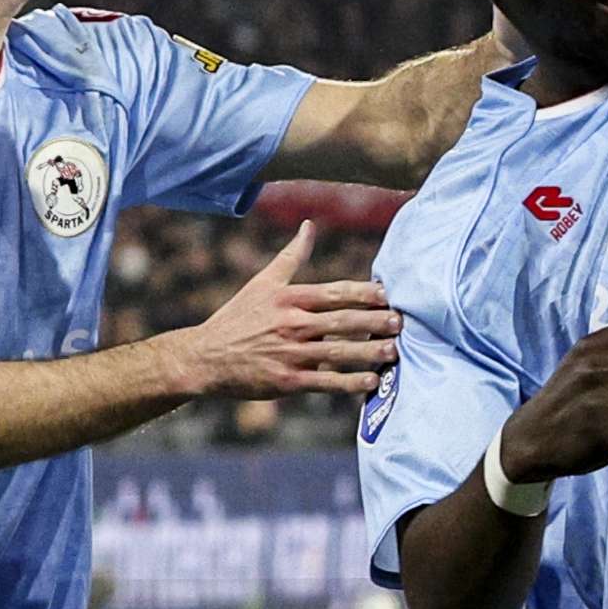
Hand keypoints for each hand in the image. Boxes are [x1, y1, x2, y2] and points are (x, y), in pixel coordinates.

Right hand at [152, 223, 394, 398]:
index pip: (336, 292)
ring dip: (370, 352)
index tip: (390, 294)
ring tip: (395, 351)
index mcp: (289, 298)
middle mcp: (292, 324)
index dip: (365, 293)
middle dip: (376, 321)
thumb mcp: (262, 282)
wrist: (205, 357)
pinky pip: (326, 382)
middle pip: (343, 321)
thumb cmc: (237, 317)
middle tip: (402, 322)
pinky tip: (372, 382)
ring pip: (339, 352)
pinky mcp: (287, 381)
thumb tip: (309, 225)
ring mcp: (291, 354)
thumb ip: (291, 256)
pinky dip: (351, 383)